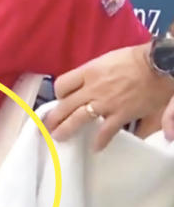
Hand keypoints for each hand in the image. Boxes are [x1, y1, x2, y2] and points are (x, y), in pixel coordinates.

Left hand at [47, 44, 173, 150]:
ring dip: (66, 129)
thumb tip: (84, 88)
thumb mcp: (106, 60)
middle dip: (54, 117)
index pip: (61, 84)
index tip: (60, 99)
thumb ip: (92, 76)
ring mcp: (105, 103)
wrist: (159, 64)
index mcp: (88, 72)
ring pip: (78, 119)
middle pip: (65, 105)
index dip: (58, 94)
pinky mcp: (121, 114)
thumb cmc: (135, 59)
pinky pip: (106, 131)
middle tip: (47, 125)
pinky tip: (95, 147)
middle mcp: (92, 88)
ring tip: (59, 137)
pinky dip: (100, 140)